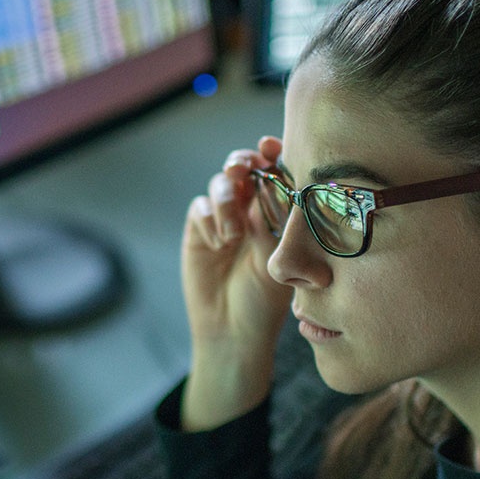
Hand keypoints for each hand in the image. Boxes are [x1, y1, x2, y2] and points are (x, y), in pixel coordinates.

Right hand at [180, 137, 292, 429]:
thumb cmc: (267, 302)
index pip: (275, 170)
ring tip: (234, 233)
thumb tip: (279, 186)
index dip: (272, 153)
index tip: (271, 147)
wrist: (233, 331)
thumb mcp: (280, 261)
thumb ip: (276, 223)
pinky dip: (210, 219)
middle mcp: (250, 209)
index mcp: (277, 211)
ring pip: (220, 184)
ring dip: (227, 199)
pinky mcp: (199, 232)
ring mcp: (223, 219)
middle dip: (242, 162)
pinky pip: (200, 208)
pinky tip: (220, 244)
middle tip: (242, 170)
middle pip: (243, 167)